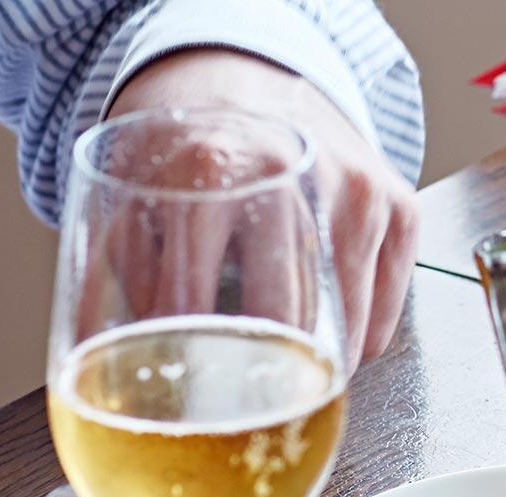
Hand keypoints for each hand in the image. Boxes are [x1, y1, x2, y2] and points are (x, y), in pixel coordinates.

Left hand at [111, 49, 418, 369]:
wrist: (248, 81)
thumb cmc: (185, 159)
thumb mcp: (132, 206)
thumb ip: (118, 286)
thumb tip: (106, 377)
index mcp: (212, 173)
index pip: (191, 302)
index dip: (178, 361)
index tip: (177, 394)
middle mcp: (293, 175)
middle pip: (285, 326)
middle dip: (259, 384)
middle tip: (240, 408)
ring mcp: (355, 191)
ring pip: (345, 336)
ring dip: (310, 373)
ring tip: (276, 370)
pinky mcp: (399, 208)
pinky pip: (381, 324)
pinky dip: (349, 346)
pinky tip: (317, 327)